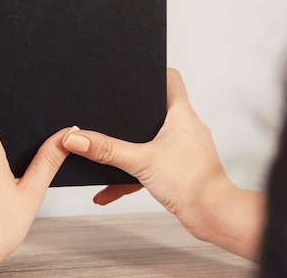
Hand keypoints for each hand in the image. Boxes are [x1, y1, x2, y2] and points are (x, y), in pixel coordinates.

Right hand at [62, 68, 263, 259]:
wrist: (211, 215)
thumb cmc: (191, 182)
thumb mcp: (140, 161)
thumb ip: (106, 150)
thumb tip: (75, 138)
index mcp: (181, 114)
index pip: (171, 79)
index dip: (152, 71)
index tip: (132, 72)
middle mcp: (185, 127)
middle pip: (155, 109)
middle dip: (131, 113)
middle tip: (110, 110)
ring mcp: (182, 149)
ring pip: (150, 140)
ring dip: (129, 147)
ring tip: (106, 150)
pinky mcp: (178, 170)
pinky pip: (149, 166)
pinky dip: (130, 175)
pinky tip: (107, 190)